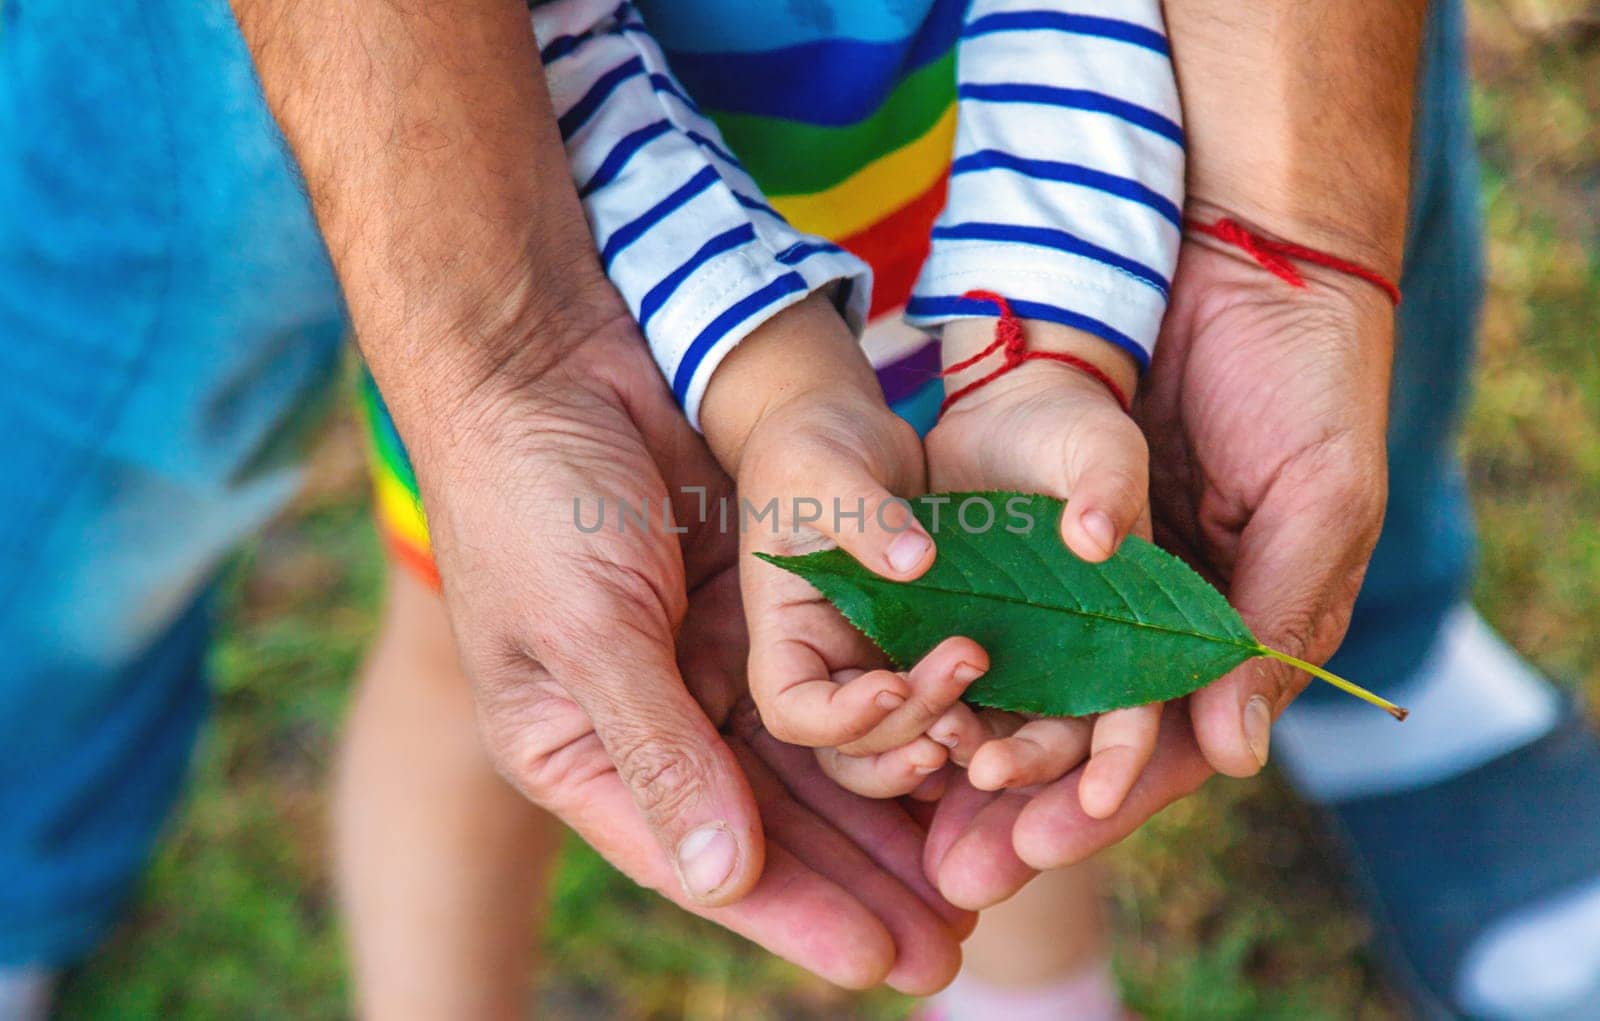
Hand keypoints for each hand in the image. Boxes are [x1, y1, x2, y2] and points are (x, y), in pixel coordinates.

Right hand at [402, 308, 969, 991]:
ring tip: (969, 880)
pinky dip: (891, 714)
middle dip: (857, 885)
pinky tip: (956, 757)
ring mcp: (707, 657)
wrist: (546, 357)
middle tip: (949, 947)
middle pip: (770, 824)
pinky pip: (836, 672)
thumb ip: (660, 750)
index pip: (698, 855)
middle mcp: (653, 717)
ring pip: (813, 760)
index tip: (879, 963)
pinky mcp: (758, 600)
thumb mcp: (587, 635)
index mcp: (581, 750)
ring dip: (887, 818)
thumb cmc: (530, 501)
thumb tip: (727, 878)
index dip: (792, 914)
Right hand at [701, 293, 988, 800]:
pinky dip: (964, 722)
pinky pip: (933, 711)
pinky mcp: (909, 654)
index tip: (892, 680)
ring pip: (890, 744)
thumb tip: (916, 562)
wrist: (844, 434)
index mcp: (781, 629)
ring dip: (935, 740)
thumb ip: (864, 514)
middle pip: (848, 743)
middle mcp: (820, 662)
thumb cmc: (815, 444)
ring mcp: (864, 665)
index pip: (790, 709)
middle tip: (968, 663)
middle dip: (906, 726)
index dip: (839, 716)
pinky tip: (1006, 712)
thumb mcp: (828, 467)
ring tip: (987, 718)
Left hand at [922, 225, 1391, 905]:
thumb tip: (1235, 756)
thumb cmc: (1304, 380)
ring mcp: (1083, 567)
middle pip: (1080, 728)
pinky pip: (979, 593)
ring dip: (974, 737)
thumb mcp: (1320, 500)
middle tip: (964, 860)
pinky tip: (899, 694)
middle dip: (1024, 794)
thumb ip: (1277, 617)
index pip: (1166, 739)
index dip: (1108, 795)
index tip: (1044, 839)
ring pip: (1021, 674)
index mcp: (1229, 625)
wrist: (1238, 255)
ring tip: (921, 794)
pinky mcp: (1022, 515)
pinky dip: (943, 646)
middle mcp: (1150, 611)